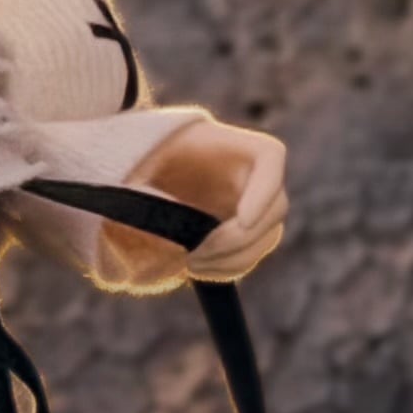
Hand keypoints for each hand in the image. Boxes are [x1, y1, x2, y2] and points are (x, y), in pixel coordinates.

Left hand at [98, 116, 287, 292]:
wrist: (140, 173)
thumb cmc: (140, 158)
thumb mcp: (138, 161)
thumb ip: (146, 183)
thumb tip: (158, 212)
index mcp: (230, 144)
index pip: (269, 157)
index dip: (264, 190)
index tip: (241, 220)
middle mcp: (250, 174)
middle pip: (275, 208)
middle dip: (241, 238)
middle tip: (200, 253)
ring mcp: (250, 204)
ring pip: (267, 237)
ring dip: (235, 258)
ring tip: (192, 264)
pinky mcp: (240, 231)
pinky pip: (250, 254)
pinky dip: (229, 267)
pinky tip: (198, 269)